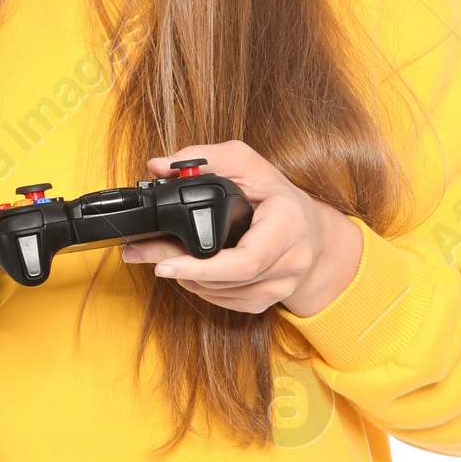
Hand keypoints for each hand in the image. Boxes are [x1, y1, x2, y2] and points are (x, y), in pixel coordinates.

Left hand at [119, 140, 363, 316]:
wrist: (310, 229)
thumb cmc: (274, 195)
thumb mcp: (245, 164)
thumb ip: (202, 158)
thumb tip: (159, 165)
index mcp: (288, 224)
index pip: (247, 259)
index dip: (202, 267)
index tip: (164, 264)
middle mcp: (292, 260)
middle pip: (229, 280)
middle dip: (184, 271)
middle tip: (150, 257)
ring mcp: (283, 285)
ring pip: (224, 295)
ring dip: (190, 280)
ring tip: (168, 260)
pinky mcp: (270, 300)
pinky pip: (228, 303)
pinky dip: (204, 289)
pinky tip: (195, 271)